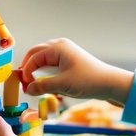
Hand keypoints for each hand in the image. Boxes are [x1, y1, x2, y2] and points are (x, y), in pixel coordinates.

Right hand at [18, 38, 134, 104]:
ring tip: (35, 84)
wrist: (110, 83)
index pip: (34, 57)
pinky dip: (46, 72)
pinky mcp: (70, 60)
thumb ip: (42, 86)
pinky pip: (52, 63)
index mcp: (58, 47)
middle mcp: (60, 46)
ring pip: (44, 58)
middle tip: (25, 82)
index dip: (27, 71)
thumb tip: (28, 89)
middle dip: (29, 67)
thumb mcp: (63, 84)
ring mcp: (66, 52)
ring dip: (38, 70)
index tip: (25, 85)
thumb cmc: (89, 80)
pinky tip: (47, 83)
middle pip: (36, 53)